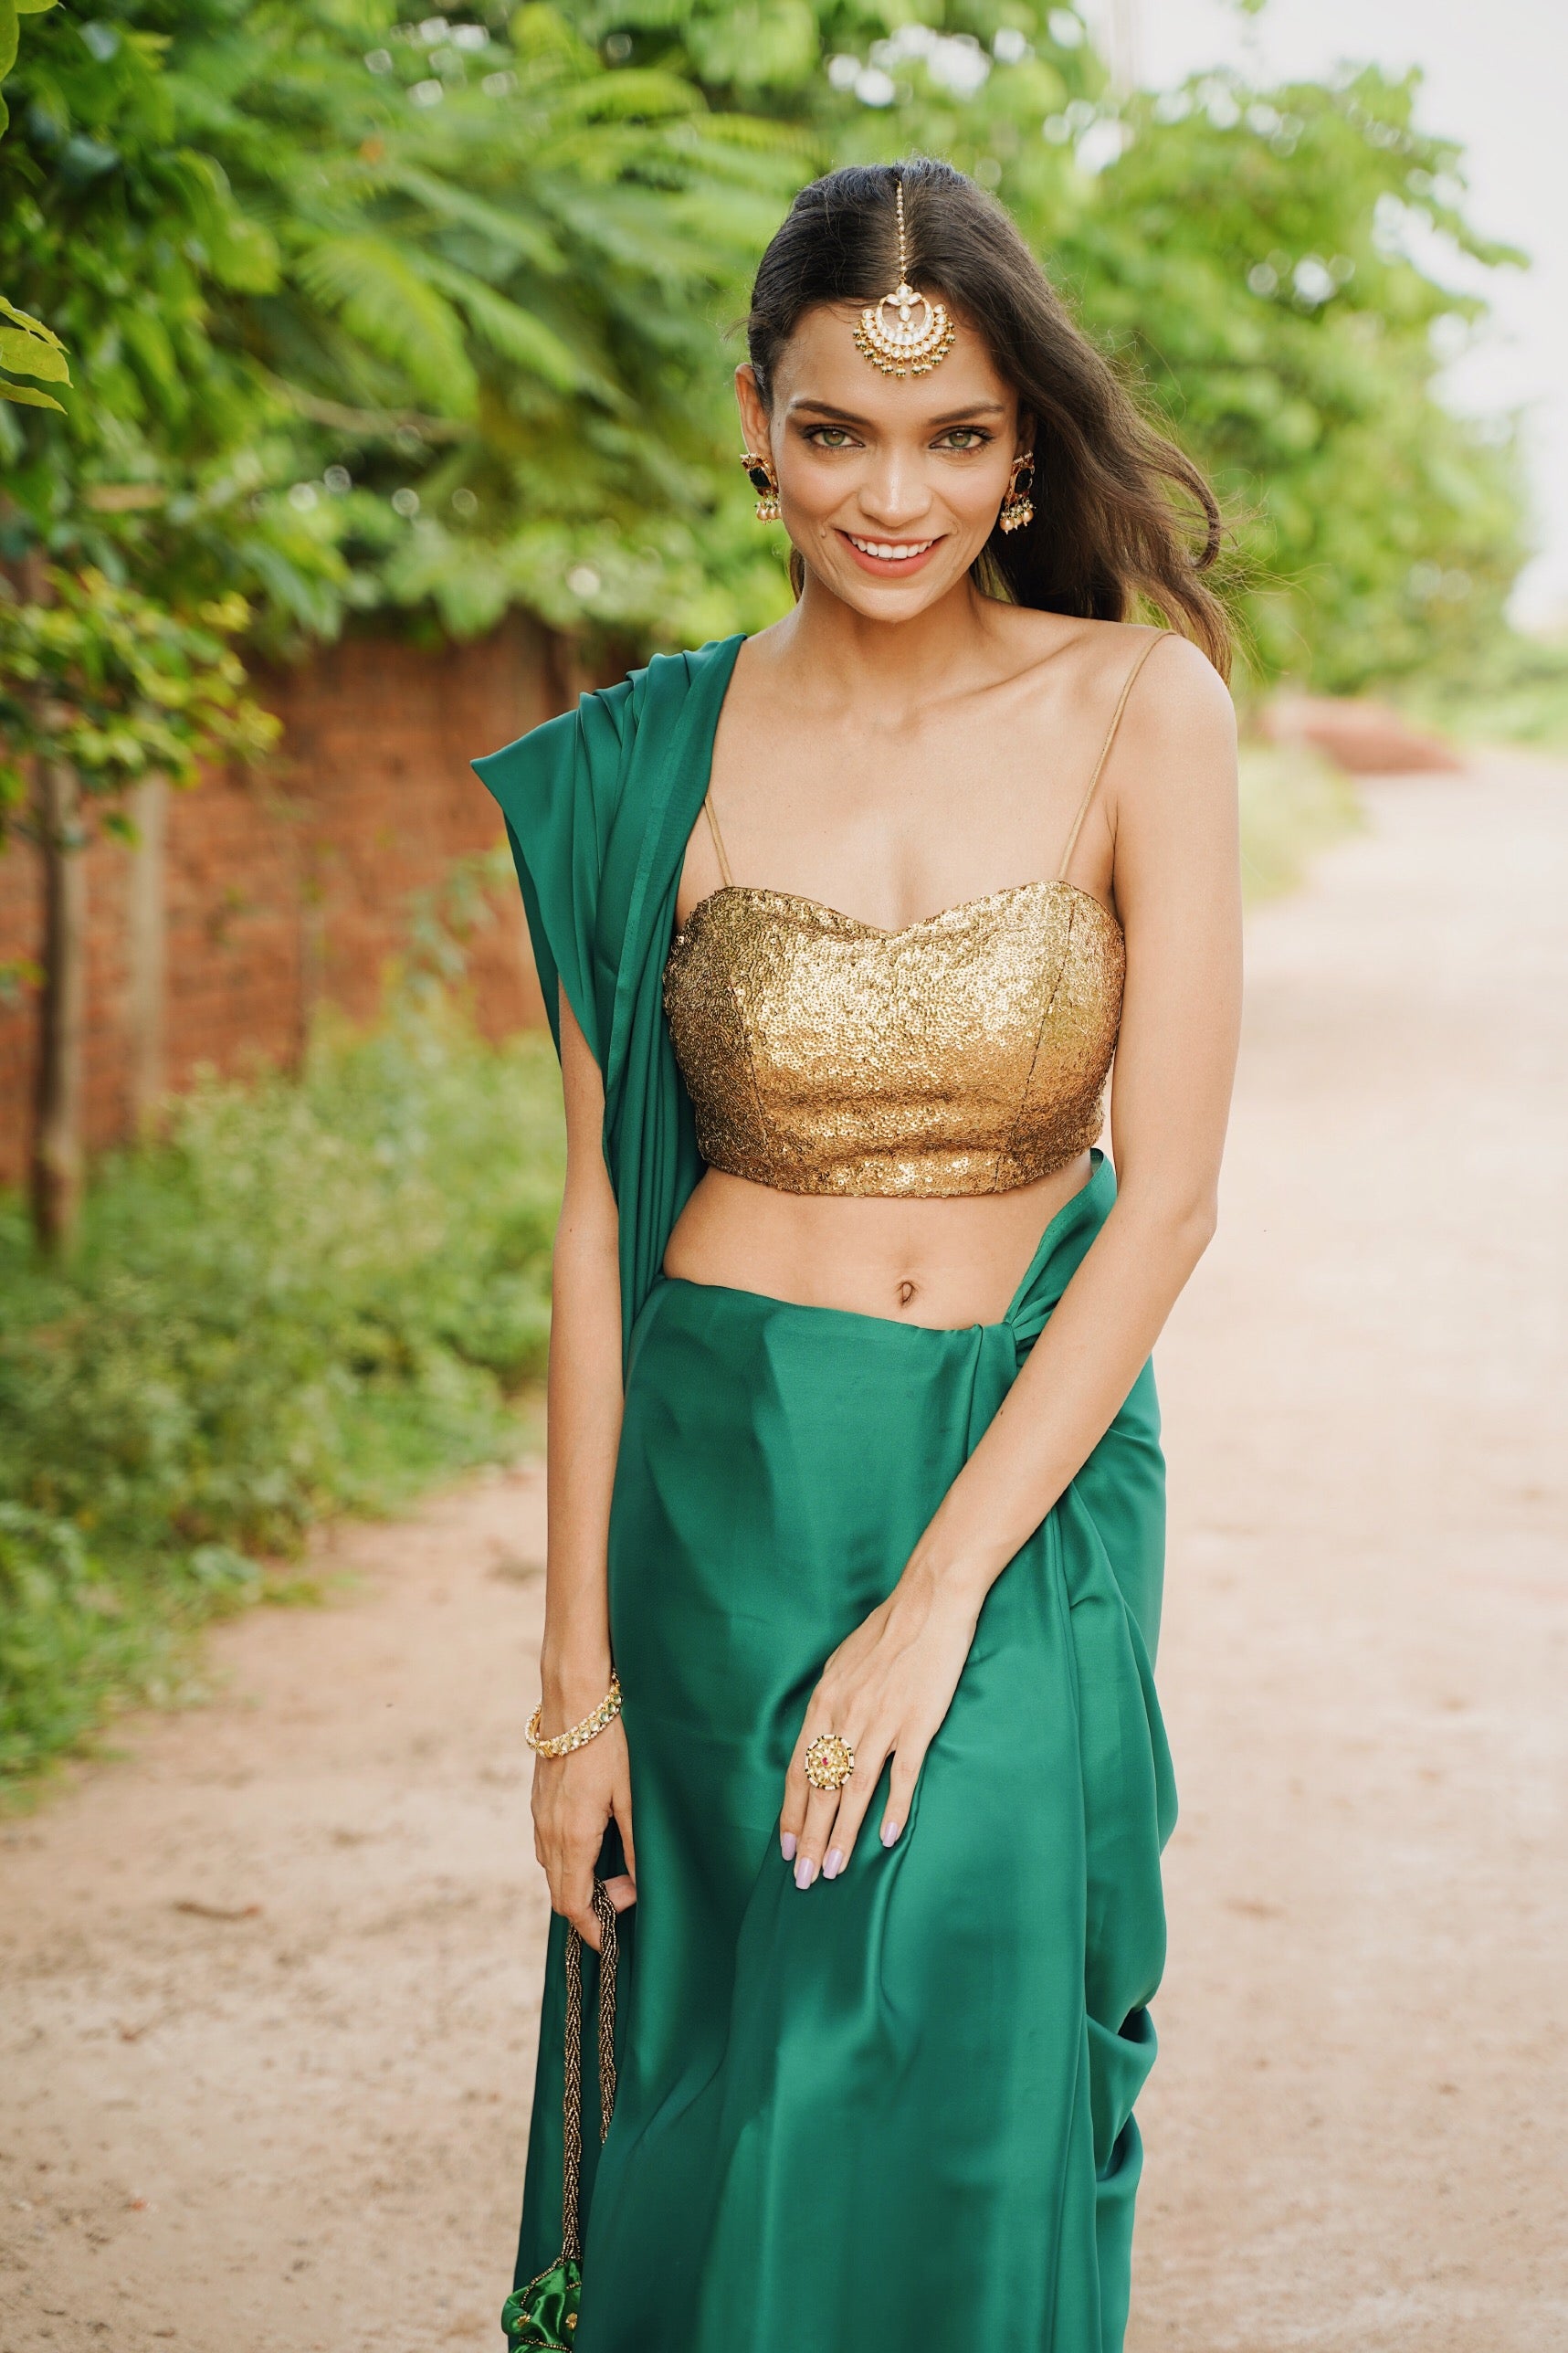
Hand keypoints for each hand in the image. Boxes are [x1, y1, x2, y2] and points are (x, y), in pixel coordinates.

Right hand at [532, 1716, 636, 1948]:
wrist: (574, 1699)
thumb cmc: (609, 1743)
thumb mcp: (632, 1795)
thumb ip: (635, 1843)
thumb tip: (640, 1884)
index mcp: (574, 1837)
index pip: (574, 1903)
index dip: (592, 1930)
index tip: (612, 1942)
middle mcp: (549, 1831)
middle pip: (560, 1892)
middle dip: (589, 1910)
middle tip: (625, 1902)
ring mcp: (539, 1816)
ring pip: (552, 1869)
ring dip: (577, 1884)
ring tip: (613, 1876)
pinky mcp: (539, 1801)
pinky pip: (547, 1845)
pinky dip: (567, 1861)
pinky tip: (592, 1845)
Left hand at [779, 1563, 980, 1887]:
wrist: (929, 1603)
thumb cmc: (886, 1633)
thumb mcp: (841, 1666)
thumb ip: (830, 1705)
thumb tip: (820, 1741)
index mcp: (824, 1703)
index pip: (799, 1770)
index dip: (791, 1813)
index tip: (786, 1847)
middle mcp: (846, 1716)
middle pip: (821, 1789)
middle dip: (809, 1838)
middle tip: (804, 1879)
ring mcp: (882, 1722)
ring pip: (854, 1790)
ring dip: (841, 1834)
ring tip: (834, 1870)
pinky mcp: (917, 1724)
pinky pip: (901, 1776)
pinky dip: (893, 1809)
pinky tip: (887, 1838)